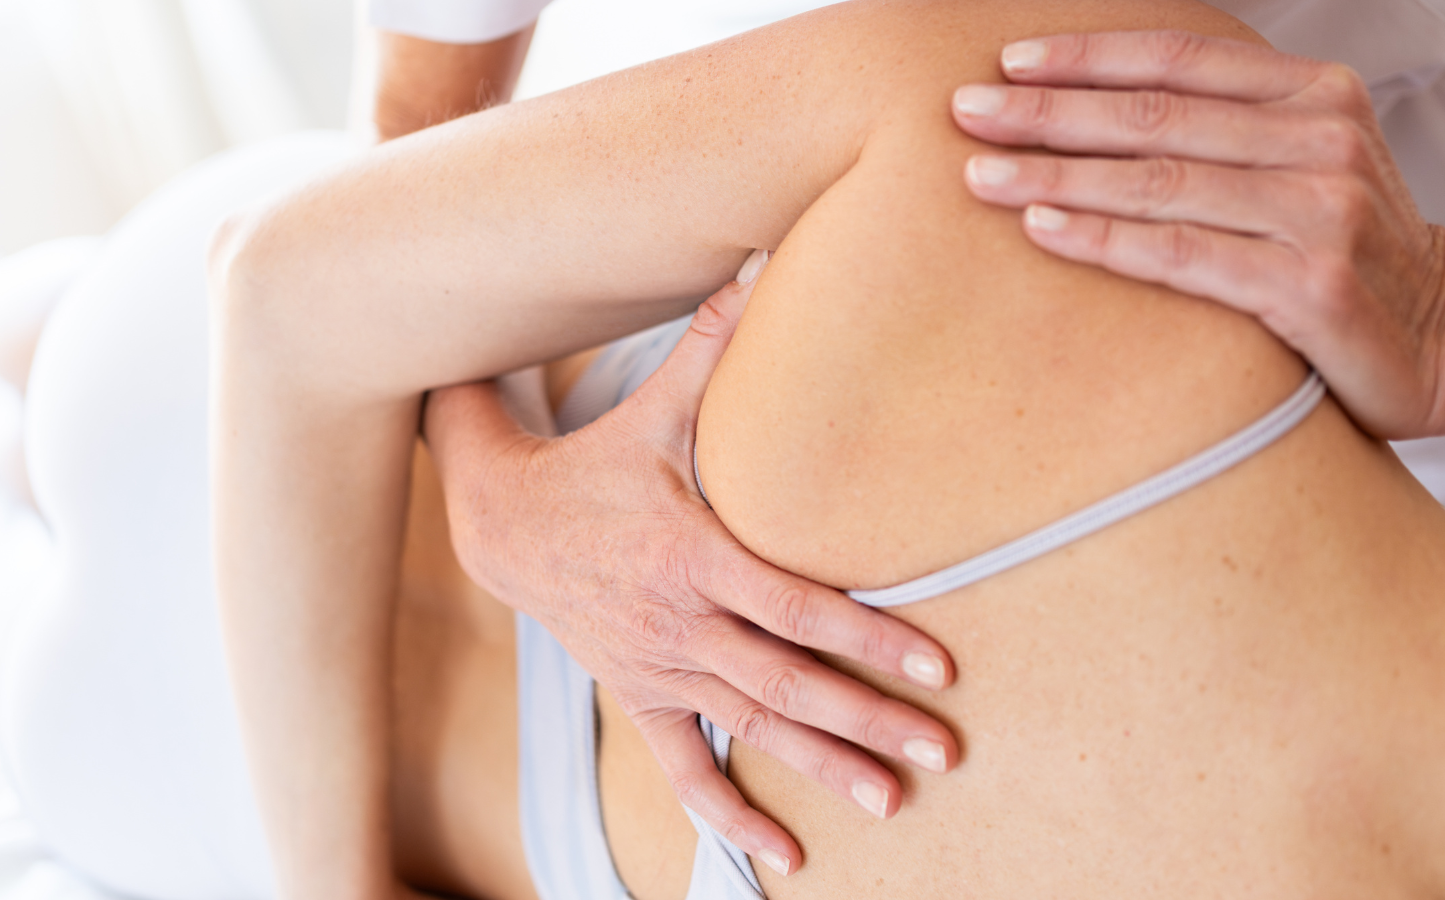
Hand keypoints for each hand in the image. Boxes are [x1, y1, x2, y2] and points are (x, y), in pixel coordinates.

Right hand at [423, 255, 958, 874]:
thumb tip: (764, 259)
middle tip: (940, 751)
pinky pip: (682, 768)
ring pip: (750, 728)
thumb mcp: (654, 408)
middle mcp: (680, 623)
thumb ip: (717, 346)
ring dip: (820, 768)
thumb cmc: (598, 461)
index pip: (794, 607)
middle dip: (867, 719)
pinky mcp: (641, 696)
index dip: (866, 637)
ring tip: (891, 801)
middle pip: (786, 681)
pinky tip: (783, 858)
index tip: (935, 665)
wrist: (504, 524)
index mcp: (693, 555)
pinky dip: (728, 815)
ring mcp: (659, 669)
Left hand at [952, 30, 1444, 438]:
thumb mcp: (1309, 165)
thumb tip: (1103, 112)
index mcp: (1318, 94)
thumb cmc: (1357, 257)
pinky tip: (1042, 226)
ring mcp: (1321, 211)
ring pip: (1159, 181)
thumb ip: (1233, 131)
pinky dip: (1104, 238)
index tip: (1011, 61)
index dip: (1090, 55)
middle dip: (1048, 111)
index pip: (1181, 59)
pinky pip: (1181, 254)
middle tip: (966, 112)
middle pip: (1154, 116)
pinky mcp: (1311, 283)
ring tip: (979, 173)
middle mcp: (1322, 140)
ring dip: (1057, 174)